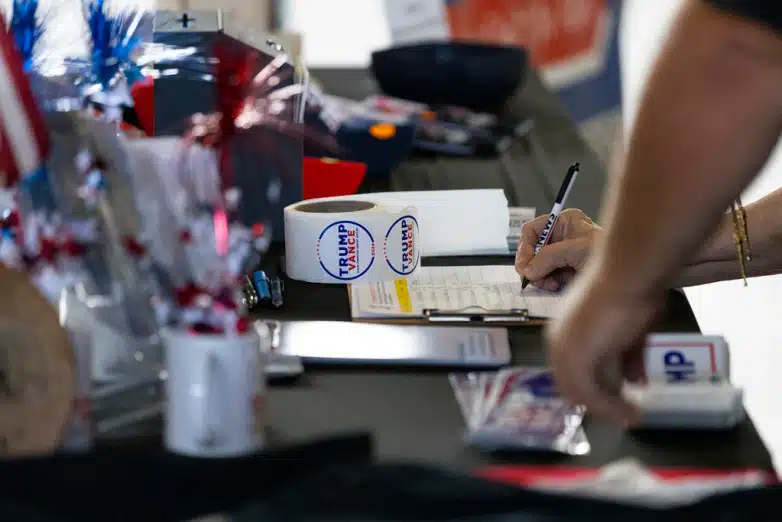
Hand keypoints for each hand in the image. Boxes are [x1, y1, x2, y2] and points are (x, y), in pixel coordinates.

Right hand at [514, 209, 601, 290]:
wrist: (629, 276)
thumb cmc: (609, 254)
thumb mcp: (576, 250)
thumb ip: (548, 258)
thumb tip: (528, 270)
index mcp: (564, 222)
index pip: (532, 230)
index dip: (524, 247)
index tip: (524, 266)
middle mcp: (561, 236)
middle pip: (532, 250)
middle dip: (532, 265)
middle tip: (535, 279)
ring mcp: (562, 254)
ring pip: (536, 266)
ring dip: (540, 277)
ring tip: (552, 283)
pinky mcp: (565, 270)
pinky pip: (546, 277)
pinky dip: (548, 283)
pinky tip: (558, 284)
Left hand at [545, 265, 665, 425]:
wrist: (628, 274)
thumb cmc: (631, 291)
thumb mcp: (631, 329)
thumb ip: (628, 355)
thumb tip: (635, 380)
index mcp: (566, 331)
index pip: (573, 369)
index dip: (595, 386)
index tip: (618, 396)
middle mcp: (558, 342)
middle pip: (574, 384)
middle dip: (601, 401)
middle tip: (625, 412)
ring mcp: (563, 352)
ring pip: (582, 394)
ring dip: (609, 409)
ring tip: (632, 417)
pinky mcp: (574, 362)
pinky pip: (591, 396)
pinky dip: (612, 409)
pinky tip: (631, 414)